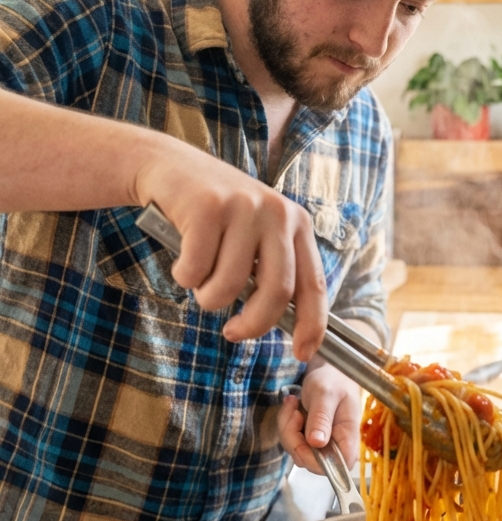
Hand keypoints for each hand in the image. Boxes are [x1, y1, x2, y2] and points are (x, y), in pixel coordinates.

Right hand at [133, 137, 326, 356]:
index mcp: (297, 223)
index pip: (314, 284)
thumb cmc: (216, 215)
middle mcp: (277, 212)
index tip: (303, 354)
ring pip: (229, 286)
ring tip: (200, 276)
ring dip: (208, 296)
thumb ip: (272, 272)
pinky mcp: (208, 207)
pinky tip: (182, 255)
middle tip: (233, 333)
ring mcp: (244, 207)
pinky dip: (184, 275)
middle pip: (276, 292)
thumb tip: (288, 327)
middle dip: (253, 324)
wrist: (169, 166)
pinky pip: (195, 270)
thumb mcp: (255, 236)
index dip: (312, 325)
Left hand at [278, 365, 360, 475]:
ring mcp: (321, 444)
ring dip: (287, 426)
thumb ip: (321, 418)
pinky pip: (290, 440)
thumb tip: (317, 443)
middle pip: (310, 461)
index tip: (303, 440)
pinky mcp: (308, 439)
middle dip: (293, 438)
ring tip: (293, 403)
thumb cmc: (333, 380)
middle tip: (295, 412)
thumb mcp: (326, 395)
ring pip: (296, 451)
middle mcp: (335, 446)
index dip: (316, 462)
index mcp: (348, 438)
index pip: (337, 467)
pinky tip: (293, 405)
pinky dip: (286, 422)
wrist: (328, 371)